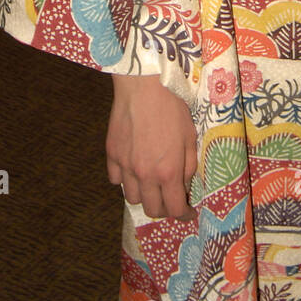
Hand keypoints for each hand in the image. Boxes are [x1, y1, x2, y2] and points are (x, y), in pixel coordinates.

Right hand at [106, 73, 197, 220]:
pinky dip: (125, 180)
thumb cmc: (172, 107)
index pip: (174, 209)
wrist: (144, 86)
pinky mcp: (111, 154)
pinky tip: (133, 169)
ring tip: (151, 184)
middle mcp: (145, 174)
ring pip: (132, 198)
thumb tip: (184, 186)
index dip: (183, 214)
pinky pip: (116, 180)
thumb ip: (188, 166)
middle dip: (163, 209)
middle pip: (152, 209)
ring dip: (144, 196)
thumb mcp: (190, 136)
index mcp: (168, 172)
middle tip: (170, 199)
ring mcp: (125, 166)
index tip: (187, 213)